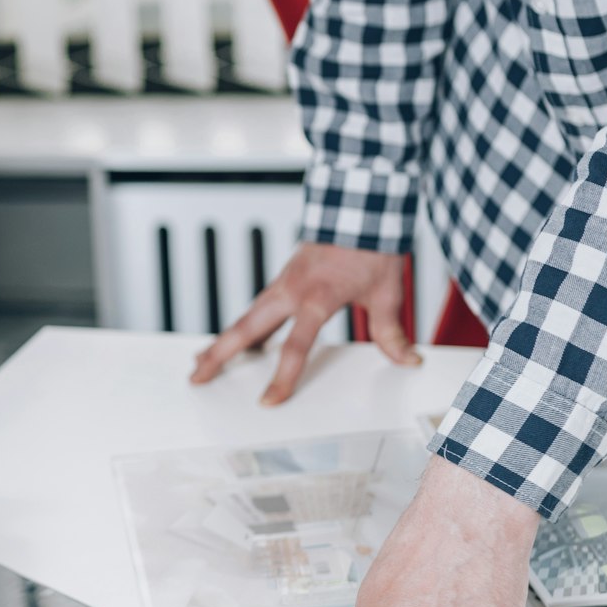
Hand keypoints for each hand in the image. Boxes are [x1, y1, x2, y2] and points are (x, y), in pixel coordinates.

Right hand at [190, 242, 419, 401]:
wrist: (359, 205)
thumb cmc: (371, 245)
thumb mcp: (387, 292)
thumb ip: (391, 332)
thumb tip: (408, 359)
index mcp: (317, 297)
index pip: (294, 346)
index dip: (282, 378)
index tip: (268, 401)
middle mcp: (292, 290)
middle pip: (246, 329)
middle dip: (220, 354)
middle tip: (198, 376)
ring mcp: (283, 283)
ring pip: (244, 318)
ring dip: (221, 341)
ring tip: (201, 362)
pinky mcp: (283, 279)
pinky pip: (256, 308)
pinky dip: (240, 327)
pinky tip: (233, 340)